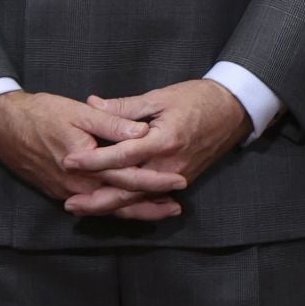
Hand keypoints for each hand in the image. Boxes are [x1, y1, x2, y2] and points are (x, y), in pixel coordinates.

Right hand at [0, 91, 182, 219]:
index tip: (180, 181)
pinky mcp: (60, 190)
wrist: (3, 125)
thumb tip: (142, 132)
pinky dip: (113, 208)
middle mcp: (76, 184)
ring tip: (161, 212)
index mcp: (85, 164)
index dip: (156, 181)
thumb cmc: (42, 114)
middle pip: (119, 202)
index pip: (128, 177)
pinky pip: (92, 205)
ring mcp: (66, 190)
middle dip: (149, 206)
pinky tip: (127, 206)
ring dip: (133, 211)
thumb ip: (112, 123)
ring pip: (106, 208)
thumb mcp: (80, 113)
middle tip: (177, 209)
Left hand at [58, 80, 251, 217]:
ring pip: (140, 197)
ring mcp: (179, 174)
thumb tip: (92, 103)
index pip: (122, 155)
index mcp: (164, 139)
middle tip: (70, 203)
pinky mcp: (184, 178)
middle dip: (98, 198)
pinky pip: (153, 196)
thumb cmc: (199, 98)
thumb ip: (125, 106)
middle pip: (129, 188)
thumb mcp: (160, 96)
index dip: (94, 160)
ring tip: (84, 208)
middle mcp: (170, 163)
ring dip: (111, 206)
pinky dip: (132, 205)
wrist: (235, 109)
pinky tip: (113, 208)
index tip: (69, 161)